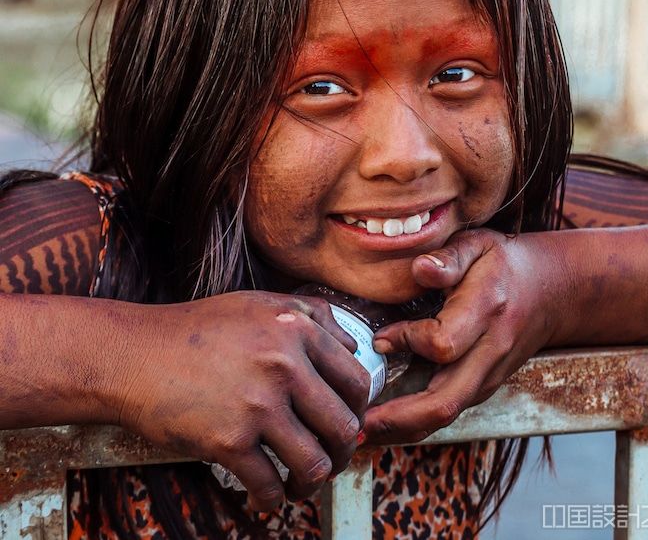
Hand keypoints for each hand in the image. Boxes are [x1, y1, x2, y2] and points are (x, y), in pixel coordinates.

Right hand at [115, 291, 370, 509]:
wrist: (134, 354)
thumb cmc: (198, 329)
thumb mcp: (261, 304)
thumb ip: (313, 315)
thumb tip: (355, 346)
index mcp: (296, 330)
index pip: (356, 381)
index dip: (358, 409)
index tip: (347, 422)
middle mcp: (284, 364)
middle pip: (344, 425)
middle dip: (344, 452)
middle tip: (331, 459)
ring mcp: (257, 403)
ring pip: (315, 462)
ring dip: (313, 482)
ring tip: (301, 484)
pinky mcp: (228, 440)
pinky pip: (268, 485)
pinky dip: (272, 499)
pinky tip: (267, 495)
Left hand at [363, 229, 566, 443]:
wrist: (553, 291)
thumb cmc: (505, 263)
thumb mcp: (478, 244)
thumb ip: (449, 257)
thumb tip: (419, 268)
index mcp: (486, 311)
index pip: (444, 343)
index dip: (408, 342)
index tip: (380, 338)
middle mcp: (491, 351)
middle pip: (445, 401)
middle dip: (399, 418)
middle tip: (357, 422)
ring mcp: (489, 375)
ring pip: (446, 415)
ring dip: (403, 429)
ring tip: (360, 432)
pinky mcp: (484, 386)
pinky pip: (449, 411)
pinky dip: (416, 422)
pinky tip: (386, 421)